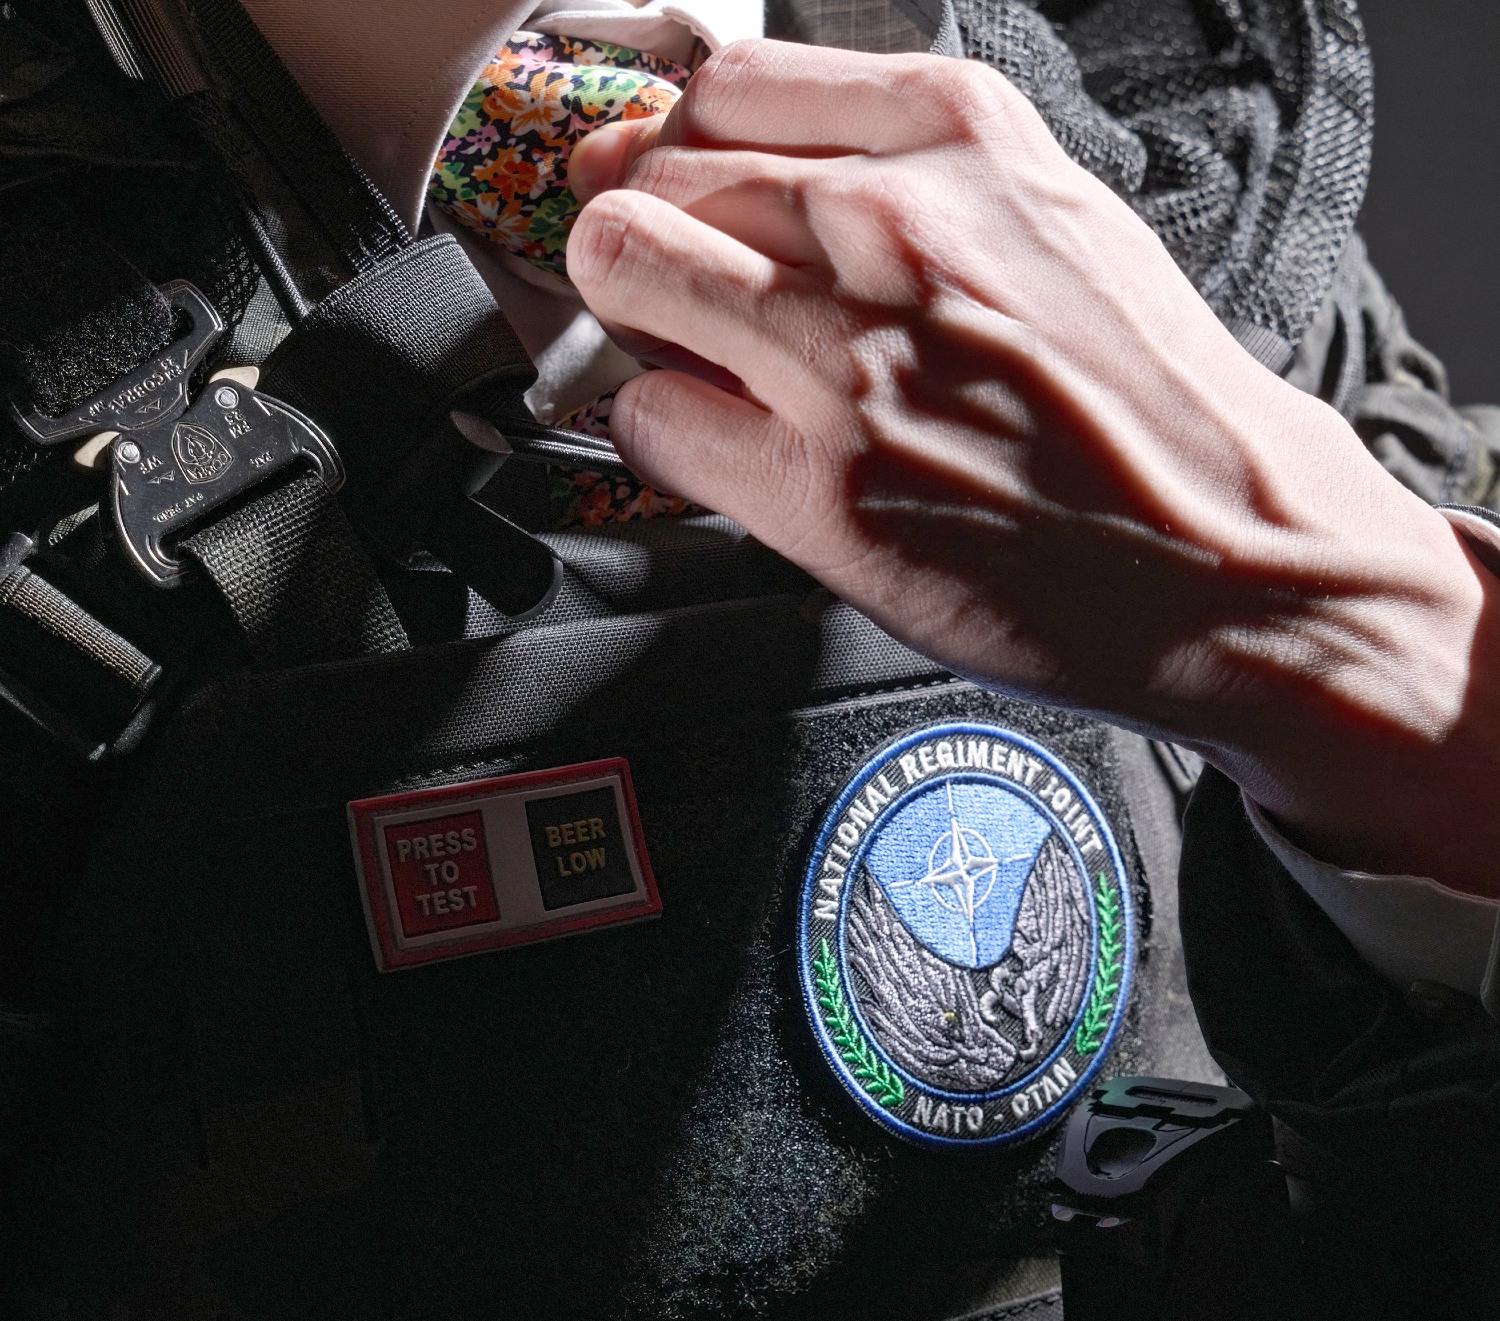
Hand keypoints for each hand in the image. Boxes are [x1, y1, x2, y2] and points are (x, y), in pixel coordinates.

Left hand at [566, 42, 1499, 894]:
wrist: (1237, 553)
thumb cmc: (1147, 407)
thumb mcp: (1050, 222)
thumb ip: (910, 184)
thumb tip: (752, 186)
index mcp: (958, 131)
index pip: (722, 85)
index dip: (683, 156)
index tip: (687, 204)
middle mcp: (894, 219)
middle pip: (655, 171)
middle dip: (645, 237)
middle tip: (678, 305)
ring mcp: (850, 351)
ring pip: (622, 269)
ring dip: (634, 324)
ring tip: (697, 373)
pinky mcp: (824, 485)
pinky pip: (648, 418)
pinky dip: (661, 433)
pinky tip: (727, 454)